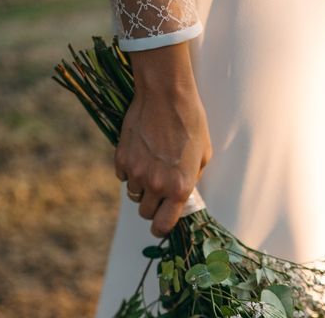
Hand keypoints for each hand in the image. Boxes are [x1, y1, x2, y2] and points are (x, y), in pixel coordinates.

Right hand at [115, 42, 211, 236]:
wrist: (166, 95)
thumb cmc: (190, 121)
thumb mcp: (203, 154)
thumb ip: (193, 178)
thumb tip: (185, 192)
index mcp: (180, 187)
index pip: (164, 225)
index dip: (162, 228)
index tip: (161, 225)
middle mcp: (156, 185)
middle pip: (145, 212)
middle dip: (152, 206)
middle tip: (159, 190)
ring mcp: (136, 172)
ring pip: (134, 194)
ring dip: (141, 187)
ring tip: (152, 166)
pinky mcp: (121, 159)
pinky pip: (123, 176)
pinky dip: (130, 170)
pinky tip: (141, 153)